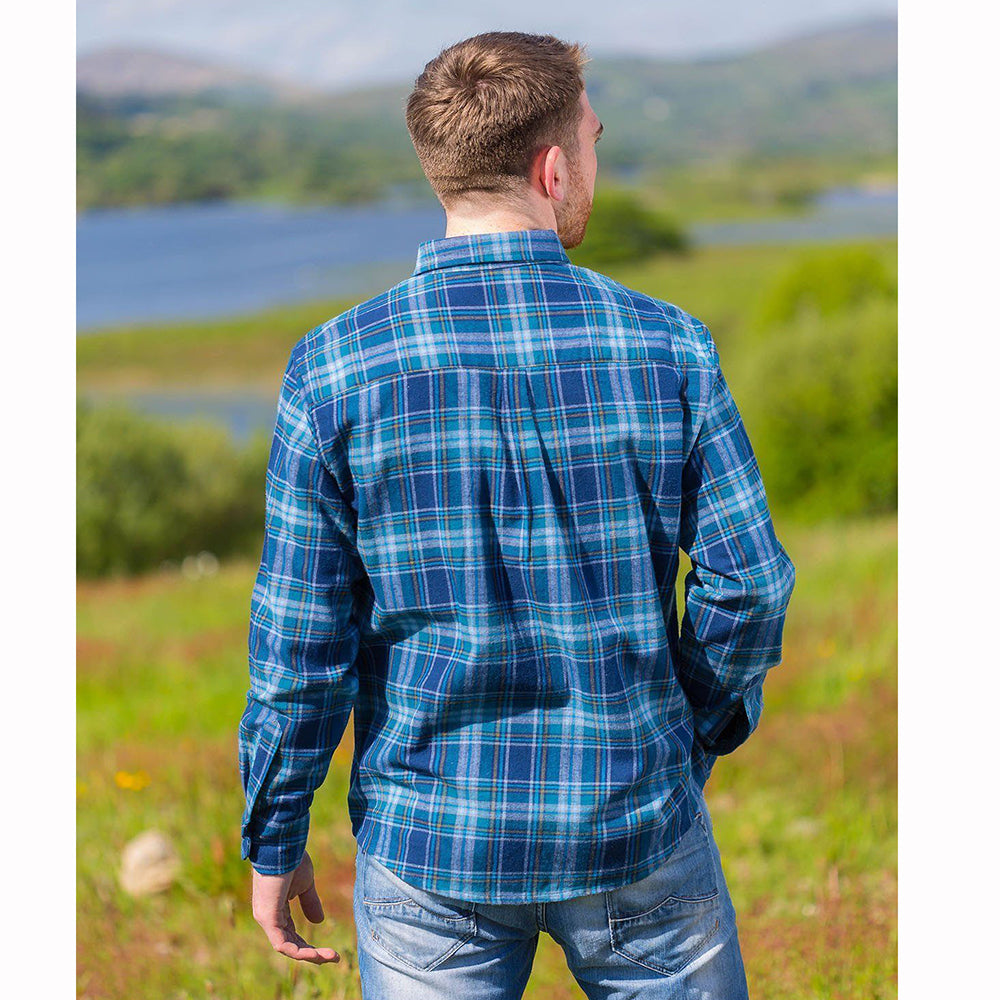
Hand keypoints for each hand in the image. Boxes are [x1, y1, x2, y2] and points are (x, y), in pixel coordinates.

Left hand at [251, 849, 340, 963]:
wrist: (283, 844)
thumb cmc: (292, 859)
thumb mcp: (306, 884)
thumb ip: (310, 902)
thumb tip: (319, 922)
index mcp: (277, 909)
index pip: (291, 935)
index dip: (309, 946)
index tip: (332, 951)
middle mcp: (269, 917)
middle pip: (290, 945)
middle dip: (313, 954)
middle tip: (334, 957)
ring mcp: (266, 918)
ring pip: (288, 947)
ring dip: (310, 955)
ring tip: (332, 956)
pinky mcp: (267, 917)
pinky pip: (282, 944)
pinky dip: (300, 952)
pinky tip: (316, 953)